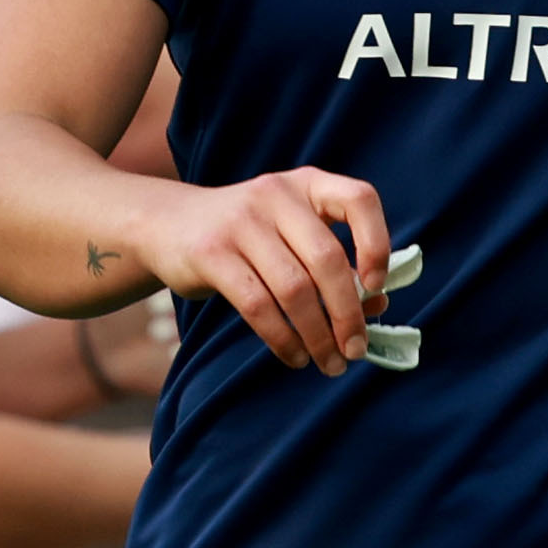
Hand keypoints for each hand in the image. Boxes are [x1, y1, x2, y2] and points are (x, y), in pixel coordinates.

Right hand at [137, 167, 390, 374]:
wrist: (169, 223)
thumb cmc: (248, 235)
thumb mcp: (293, 234)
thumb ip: (336, 262)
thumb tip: (378, 304)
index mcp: (308, 184)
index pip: (359, 199)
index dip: (376, 244)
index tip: (378, 287)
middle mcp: (276, 195)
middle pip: (326, 260)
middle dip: (348, 314)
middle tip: (356, 350)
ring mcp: (241, 221)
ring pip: (294, 289)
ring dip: (317, 336)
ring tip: (329, 363)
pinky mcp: (211, 252)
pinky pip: (258, 306)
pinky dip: (283, 339)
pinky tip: (294, 356)